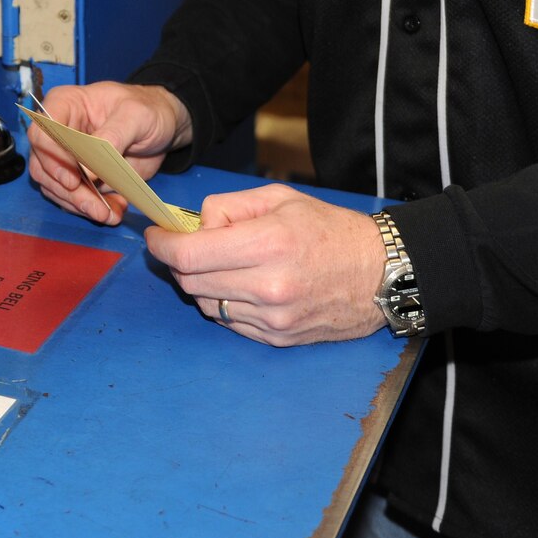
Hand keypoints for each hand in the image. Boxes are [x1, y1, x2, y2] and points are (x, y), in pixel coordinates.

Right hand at [26, 82, 191, 224]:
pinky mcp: (79, 178)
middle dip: (69, 192)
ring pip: (55, 187)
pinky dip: (91, 209)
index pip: (42, 133)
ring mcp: (66, 157)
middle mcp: (58, 133)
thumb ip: (111, 138)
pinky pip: (73, 199)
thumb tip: (87, 171)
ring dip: (81, 205)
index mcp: (64, 105)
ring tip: (110, 213)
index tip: (73, 180)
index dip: (52, 159)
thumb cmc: (147, 110)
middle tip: (97, 208)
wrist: (161, 127)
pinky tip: (113, 211)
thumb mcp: (135, 116)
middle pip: (44, 166)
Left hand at [145, 186, 387, 345]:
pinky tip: (242, 285)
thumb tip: (196, 226)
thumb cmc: (330, 229)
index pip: (190, 255)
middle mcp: (268, 286)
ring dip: (200, 284)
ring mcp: (273, 319)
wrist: (380, 274)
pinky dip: (224, 302)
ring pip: (206, 304)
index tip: (157, 236)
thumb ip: (229, 206)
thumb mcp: (280, 198)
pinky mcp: (278, 339)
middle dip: (179, 262)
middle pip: (191, 281)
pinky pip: (229, 322)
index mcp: (269, 244)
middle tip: (188, 246)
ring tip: (221, 265)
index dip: (163, 245)